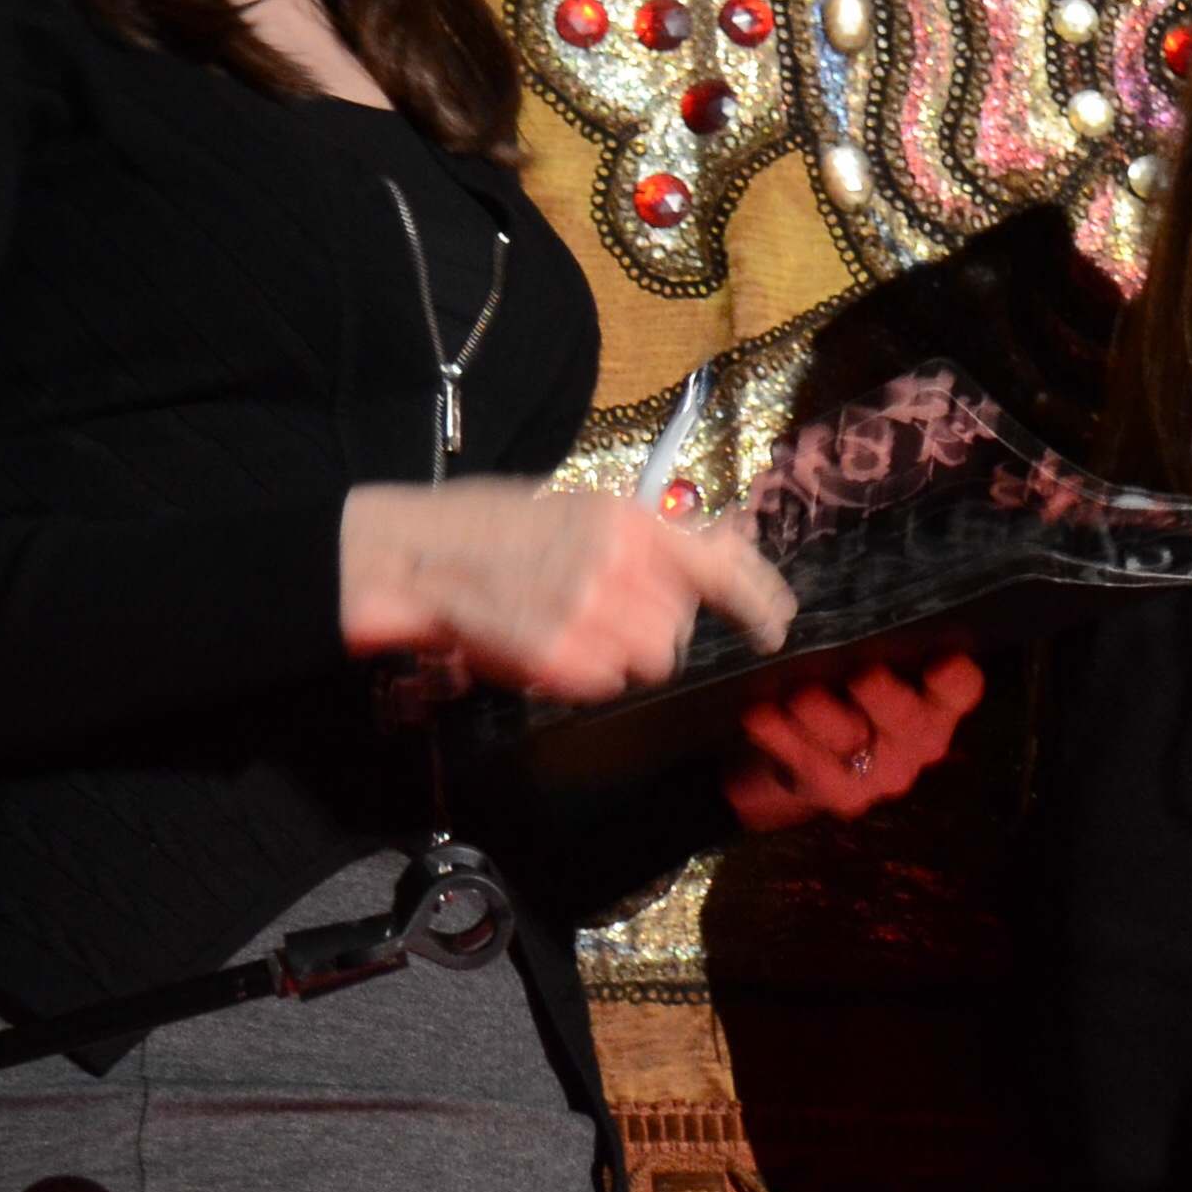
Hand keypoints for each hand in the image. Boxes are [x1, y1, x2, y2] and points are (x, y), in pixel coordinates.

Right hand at [338, 478, 796, 706]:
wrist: (415, 556)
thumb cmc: (490, 525)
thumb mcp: (578, 507)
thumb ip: (646, 535)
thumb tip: (718, 546)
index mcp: (630, 519)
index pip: (721, 563)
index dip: (757, 599)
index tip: (776, 624)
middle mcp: (622, 564)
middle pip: (676, 629)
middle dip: (649, 629)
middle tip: (599, 613)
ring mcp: (591, 612)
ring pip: (647, 661)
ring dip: (618, 656)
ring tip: (567, 626)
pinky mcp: (560, 656)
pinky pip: (603, 684)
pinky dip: (581, 675)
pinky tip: (544, 645)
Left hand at [723, 648, 986, 832]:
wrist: (816, 759)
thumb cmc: (854, 694)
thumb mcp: (876, 666)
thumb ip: (879, 643)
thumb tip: (854, 587)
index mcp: (938, 704)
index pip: (961, 690)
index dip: (956, 678)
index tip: (943, 660)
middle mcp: (920, 741)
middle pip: (908, 721)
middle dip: (885, 699)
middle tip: (863, 675)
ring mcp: (882, 773)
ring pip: (852, 743)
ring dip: (823, 717)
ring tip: (797, 694)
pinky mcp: (840, 794)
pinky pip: (808, 764)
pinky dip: (780, 737)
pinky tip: (759, 714)